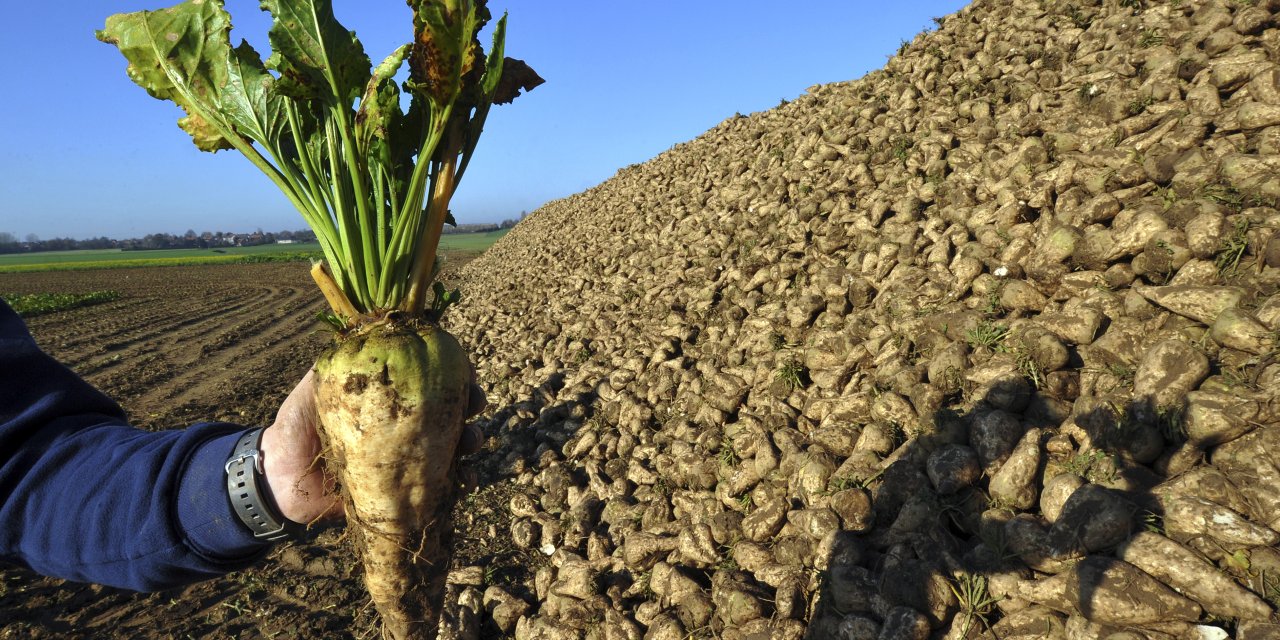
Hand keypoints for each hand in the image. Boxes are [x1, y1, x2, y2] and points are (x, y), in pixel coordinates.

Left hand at [260, 369, 487, 525]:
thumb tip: (363, 335)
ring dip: (472, 441)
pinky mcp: (404, 491)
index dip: (453, 370)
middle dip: (471, 404)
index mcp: (385, 398)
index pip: (428, 377)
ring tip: (471, 444)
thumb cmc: (293, 429)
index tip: (466, 369)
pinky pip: (442, 487)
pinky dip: (462, 483)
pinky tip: (466, 483)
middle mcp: (401, 425)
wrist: (276, 482)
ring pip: (454, 445)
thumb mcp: (310, 392)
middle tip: (475, 405)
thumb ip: (333, 367)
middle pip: (450, 408)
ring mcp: (406, 458)